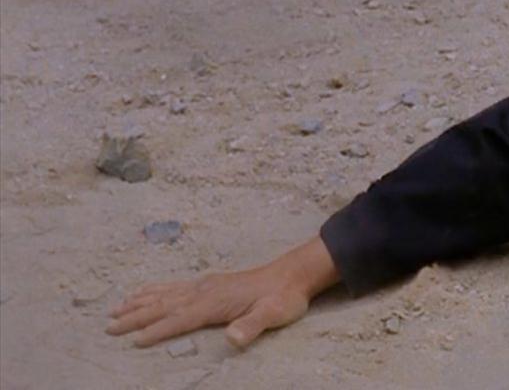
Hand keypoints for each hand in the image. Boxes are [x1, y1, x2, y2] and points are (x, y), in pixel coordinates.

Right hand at [106, 237, 338, 349]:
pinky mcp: (208, 283)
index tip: (133, 341)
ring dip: (139, 303)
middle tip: (108, 328)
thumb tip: (232, 338)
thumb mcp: (273, 314)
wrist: (293, 275)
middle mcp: (204, 291)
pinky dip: (154, 290)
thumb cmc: (284, 298)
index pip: (179, 319)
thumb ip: (252, 326)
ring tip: (115, 310)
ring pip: (163, 295)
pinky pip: (173, 286)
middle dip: (135, 317)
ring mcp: (204, 285)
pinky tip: (144, 291)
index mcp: (214, 302)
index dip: (157, 330)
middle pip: (163, 306)